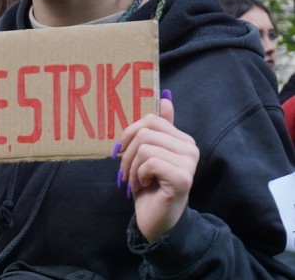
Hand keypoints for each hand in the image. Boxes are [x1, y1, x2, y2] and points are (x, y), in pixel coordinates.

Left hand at [116, 91, 198, 241]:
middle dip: (127, 153)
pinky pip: (149, 162)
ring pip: (144, 147)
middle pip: (145, 132)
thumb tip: (165, 98)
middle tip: (128, 171)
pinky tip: (144, 185)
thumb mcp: (149, 153)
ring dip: (131, 167)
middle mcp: (191, 148)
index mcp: (183, 139)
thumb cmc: (150, 185)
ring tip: (136, 180)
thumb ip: (158, 129)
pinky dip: (139, 175)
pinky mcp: (183, 178)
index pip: (151, 119)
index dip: (130, 134)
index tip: (125, 152)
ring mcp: (189, 163)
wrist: (157, 219)